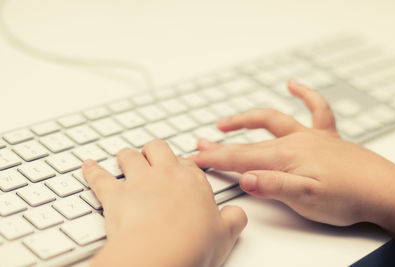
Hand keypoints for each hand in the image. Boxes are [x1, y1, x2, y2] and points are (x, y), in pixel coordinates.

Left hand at [82, 139, 246, 266]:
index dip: (182, 165)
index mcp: (192, 181)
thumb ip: (233, 219)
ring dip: (126, 156)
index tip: (181, 169)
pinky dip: (92, 171)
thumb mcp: (225, 234)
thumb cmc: (193, 244)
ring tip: (125, 157)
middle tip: (151, 156)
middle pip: (157, 148)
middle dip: (153, 151)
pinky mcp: (115, 196)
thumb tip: (237, 214)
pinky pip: (99, 178)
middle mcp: (165, 175)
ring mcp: (139, 183)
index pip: (187, 164)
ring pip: (130, 157)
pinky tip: (88, 166)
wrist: (161, 254)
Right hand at [191, 81, 394, 232]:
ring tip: (225, 123)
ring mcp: (309, 136)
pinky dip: (305, 94)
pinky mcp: (324, 136)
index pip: (241, 158)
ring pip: (272, 121)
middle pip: (249, 142)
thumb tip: (246, 177)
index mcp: (285, 158)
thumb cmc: (348, 198)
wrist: (383, 192)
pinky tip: (293, 85)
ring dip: (247, 120)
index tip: (194, 159)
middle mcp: (294, 142)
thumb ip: (274, 186)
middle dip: (221, 145)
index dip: (215, 159)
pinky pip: (316, 108)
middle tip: (200, 146)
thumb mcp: (307, 200)